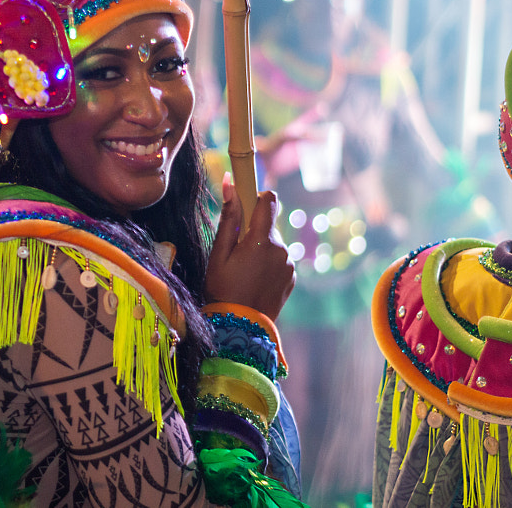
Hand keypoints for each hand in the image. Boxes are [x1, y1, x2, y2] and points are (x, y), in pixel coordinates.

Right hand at [204, 173, 294, 318]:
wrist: (240, 328)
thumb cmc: (223, 289)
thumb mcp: (219, 253)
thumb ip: (228, 217)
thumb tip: (229, 183)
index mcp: (262, 240)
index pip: (269, 200)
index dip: (256, 198)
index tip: (244, 205)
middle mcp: (281, 249)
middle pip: (269, 224)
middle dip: (253, 230)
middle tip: (236, 251)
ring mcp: (289, 265)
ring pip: (274, 243)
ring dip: (261, 248)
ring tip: (244, 270)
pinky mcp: (291, 278)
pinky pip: (279, 260)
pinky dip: (268, 263)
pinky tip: (254, 280)